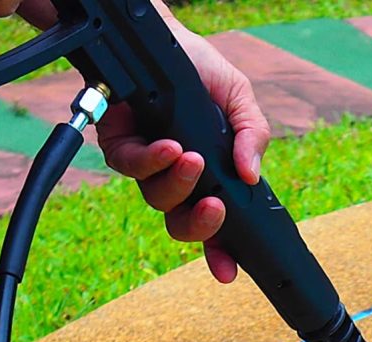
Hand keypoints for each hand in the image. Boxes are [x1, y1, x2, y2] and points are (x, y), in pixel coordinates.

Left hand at [95, 14, 271, 283]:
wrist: (163, 39)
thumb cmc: (200, 72)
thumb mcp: (239, 99)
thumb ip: (252, 135)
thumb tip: (252, 176)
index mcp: (208, 177)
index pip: (215, 225)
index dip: (220, 253)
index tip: (227, 272)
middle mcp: (176, 179)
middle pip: (181, 225)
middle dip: (200, 225)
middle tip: (215, 207)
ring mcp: (147, 167)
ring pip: (158, 199)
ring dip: (178, 184)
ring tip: (192, 158)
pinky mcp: (119, 148)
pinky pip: (133, 167)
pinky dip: (153, 160)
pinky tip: (169, 146)